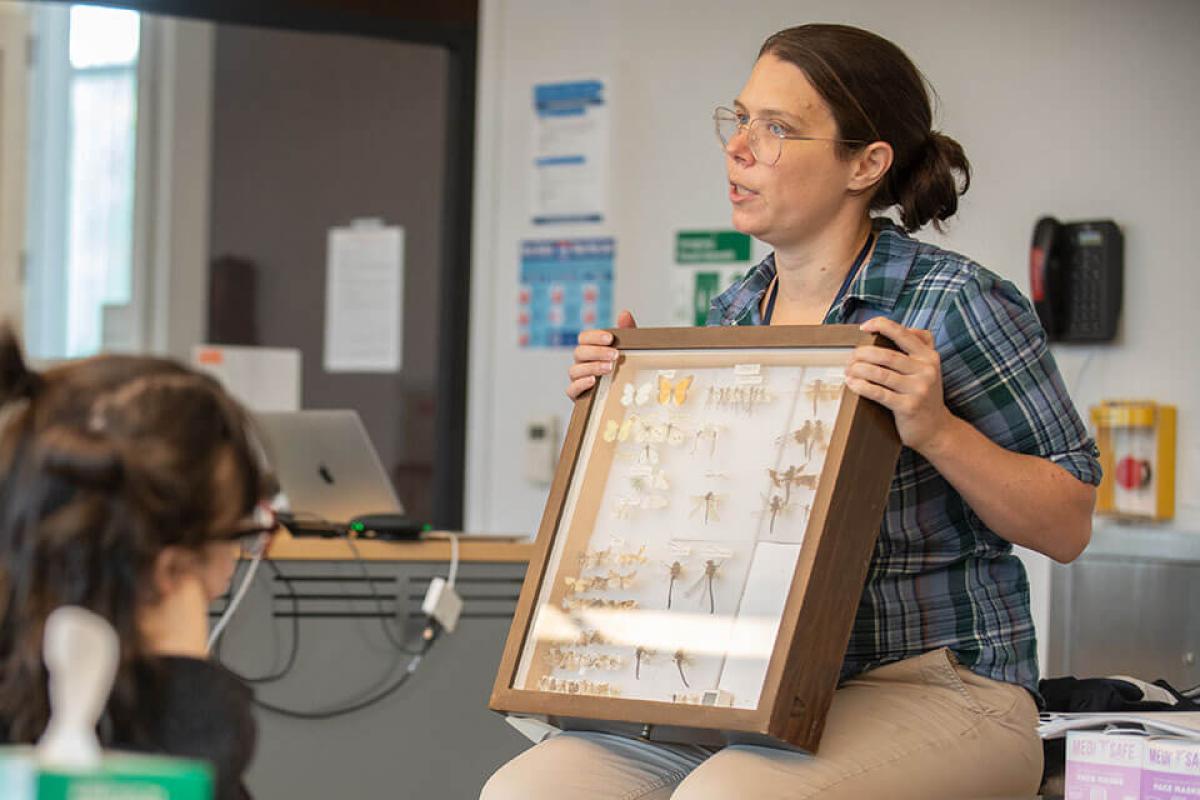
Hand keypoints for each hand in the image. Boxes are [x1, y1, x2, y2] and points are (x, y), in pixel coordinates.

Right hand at [567, 310, 636, 399]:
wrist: (624, 398)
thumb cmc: (623, 370)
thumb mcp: (628, 350)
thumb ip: (626, 332)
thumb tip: (624, 314)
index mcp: (590, 350)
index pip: (584, 338)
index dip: (595, 336)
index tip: (610, 338)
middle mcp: (581, 363)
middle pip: (579, 352)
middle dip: (596, 352)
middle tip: (614, 355)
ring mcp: (578, 379)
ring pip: (574, 370)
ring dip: (592, 367)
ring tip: (609, 368)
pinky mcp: (578, 396)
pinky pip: (571, 389)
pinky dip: (580, 384)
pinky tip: (593, 381)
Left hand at [845, 317, 953, 453]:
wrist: (937, 429)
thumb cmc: (925, 395)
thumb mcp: (928, 367)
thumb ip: (917, 345)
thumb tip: (888, 328)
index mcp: (929, 356)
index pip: (903, 334)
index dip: (881, 325)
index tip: (864, 327)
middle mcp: (926, 370)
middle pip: (885, 355)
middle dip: (862, 354)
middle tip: (850, 359)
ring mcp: (918, 389)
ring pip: (879, 373)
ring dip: (858, 370)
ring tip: (848, 370)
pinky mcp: (908, 406)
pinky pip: (878, 393)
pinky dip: (861, 386)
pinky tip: (851, 383)